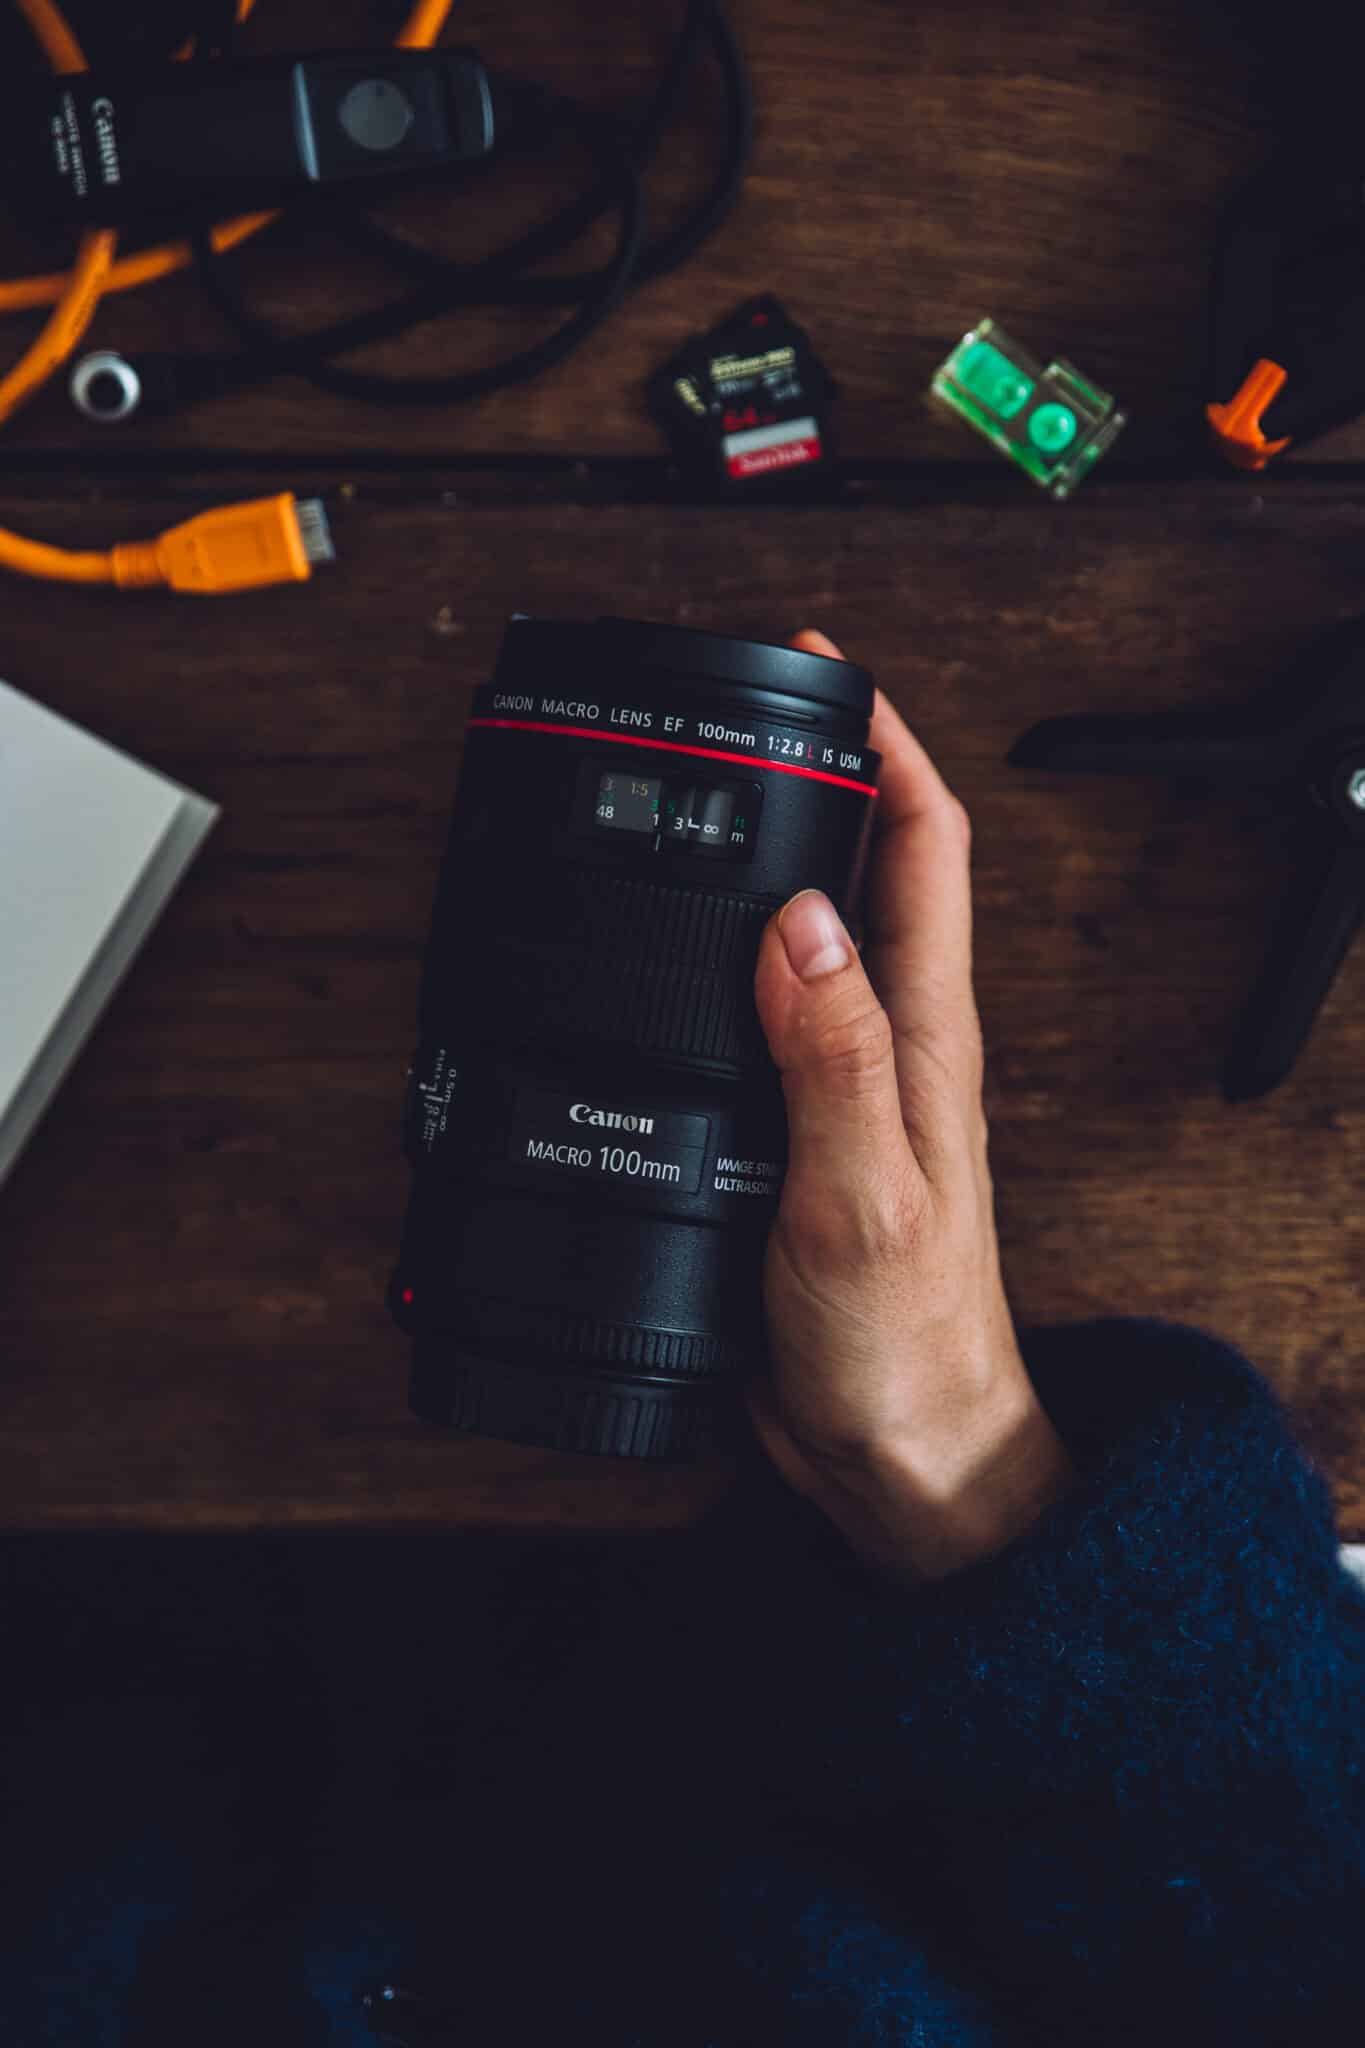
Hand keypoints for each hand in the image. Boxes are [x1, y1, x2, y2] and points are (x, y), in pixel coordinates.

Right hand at [744, 630, 1073, 1582]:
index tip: (822, 674)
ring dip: (761, 862)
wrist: (898, 1450)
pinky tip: (663, 968)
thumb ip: (833, 1058)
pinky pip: (761, 1019)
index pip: (925, 848)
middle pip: (867, 869)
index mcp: (925, 1036)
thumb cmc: (904, 1340)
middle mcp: (892, 1043)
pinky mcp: (799, 1134)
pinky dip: (716, 966)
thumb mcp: (861, 1194)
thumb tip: (800, 918)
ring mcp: (846, 1086)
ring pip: (808, 938)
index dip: (885, 744)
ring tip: (687, 811)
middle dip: (816, 774)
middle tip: (733, 717)